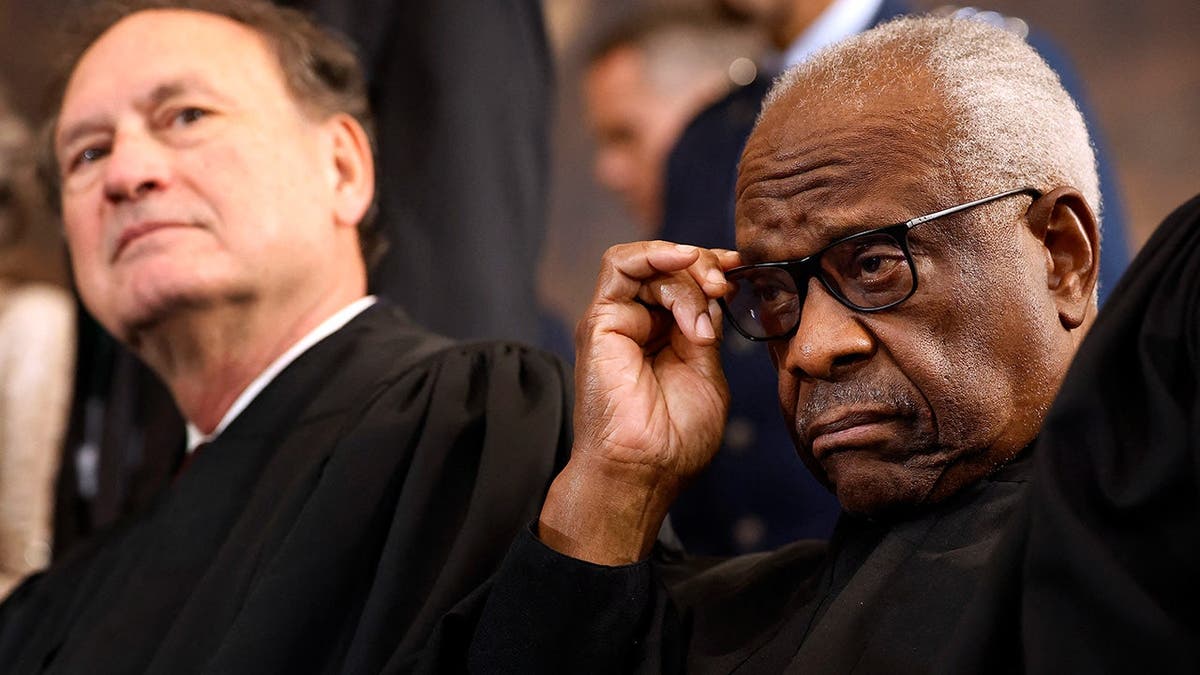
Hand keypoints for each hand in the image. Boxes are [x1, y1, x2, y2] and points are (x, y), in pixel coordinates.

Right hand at [539, 242, 740, 563]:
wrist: (644, 470)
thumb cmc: (675, 440)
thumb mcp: (707, 374)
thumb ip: (706, 331)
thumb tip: (713, 295)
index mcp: (664, 338)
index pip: (685, 284)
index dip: (713, 270)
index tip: (741, 271)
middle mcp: (638, 325)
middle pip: (669, 269)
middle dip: (704, 268)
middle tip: (725, 286)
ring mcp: (617, 321)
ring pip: (649, 264)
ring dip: (686, 271)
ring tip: (709, 295)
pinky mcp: (600, 321)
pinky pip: (619, 266)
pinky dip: (654, 253)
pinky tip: (684, 261)